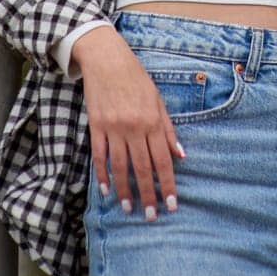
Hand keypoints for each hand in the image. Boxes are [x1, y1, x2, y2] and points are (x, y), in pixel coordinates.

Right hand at [74, 24, 185, 220]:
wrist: (106, 59)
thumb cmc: (136, 78)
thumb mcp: (158, 100)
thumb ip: (168, 129)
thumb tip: (180, 155)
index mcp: (152, 120)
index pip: (163, 160)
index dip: (167, 184)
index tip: (171, 204)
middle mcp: (134, 127)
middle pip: (142, 167)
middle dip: (148, 194)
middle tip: (151, 216)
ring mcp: (113, 128)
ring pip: (120, 166)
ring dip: (125, 189)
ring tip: (129, 208)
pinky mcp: (96, 126)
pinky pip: (100, 156)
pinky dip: (102, 174)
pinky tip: (106, 190)